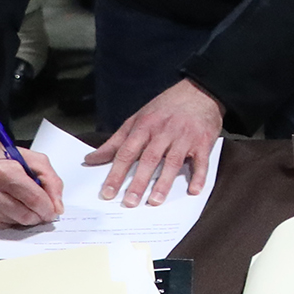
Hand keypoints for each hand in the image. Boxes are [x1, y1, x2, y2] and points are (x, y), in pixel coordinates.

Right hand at [0, 132, 66, 231]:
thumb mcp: (36, 161)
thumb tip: (57, 208)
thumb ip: (52, 182)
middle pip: (26, 216)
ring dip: (25, 218)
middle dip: (38, 215)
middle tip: (39, 208)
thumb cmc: (7, 161)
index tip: (52, 209)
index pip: (34, 200)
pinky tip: (8, 208)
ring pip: (16, 225)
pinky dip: (12, 222)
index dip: (48, 208)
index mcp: (3, 172)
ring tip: (21, 202)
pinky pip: (4, 230)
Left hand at [82, 78, 223, 206]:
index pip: (126, 152)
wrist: (199, 91)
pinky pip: (201, 161)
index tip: (108, 192)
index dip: (116, 173)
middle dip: (138, 182)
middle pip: (149, 159)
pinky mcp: (203, 141)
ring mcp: (185, 137)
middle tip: (130, 202)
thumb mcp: (137, 119)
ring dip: (164, 182)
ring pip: (173, 162)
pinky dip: (199, 176)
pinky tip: (193, 190)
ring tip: (155, 201)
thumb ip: (115, 142)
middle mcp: (164, 131)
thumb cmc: (165, 108)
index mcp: (145, 126)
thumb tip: (91, 159)